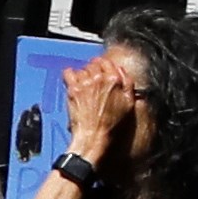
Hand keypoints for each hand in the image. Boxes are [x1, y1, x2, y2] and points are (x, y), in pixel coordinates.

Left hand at [58, 54, 143, 173]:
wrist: (94, 136)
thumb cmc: (111, 124)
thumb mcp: (129, 103)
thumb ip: (127, 83)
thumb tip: (121, 71)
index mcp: (115, 80)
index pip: (107, 62)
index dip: (105, 66)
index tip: (103, 71)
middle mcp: (99, 78)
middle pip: (94, 64)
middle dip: (94, 70)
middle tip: (94, 80)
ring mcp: (85, 83)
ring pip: (82, 68)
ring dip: (84, 74)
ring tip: (85, 84)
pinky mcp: (73, 89)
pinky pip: (68, 72)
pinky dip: (70, 74)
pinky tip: (72, 80)